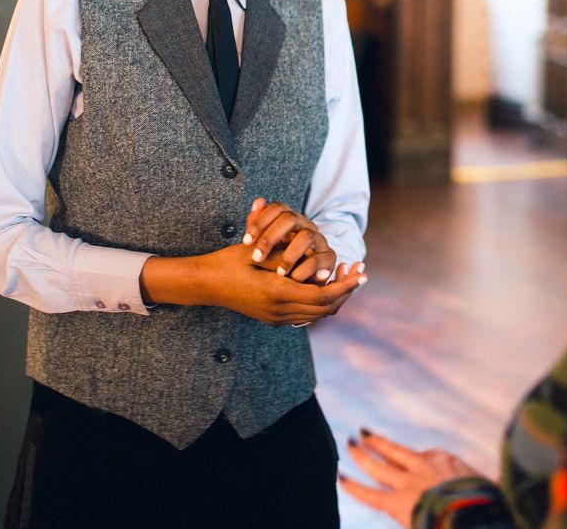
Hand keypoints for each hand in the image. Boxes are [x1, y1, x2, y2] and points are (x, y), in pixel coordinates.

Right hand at [141, 248, 366, 324]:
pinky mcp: (272, 318)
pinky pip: (305, 314)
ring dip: (335, 296)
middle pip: (325, 308)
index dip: (346, 285)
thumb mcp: (259, 251)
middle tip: (360, 272)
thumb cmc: (229, 261)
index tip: (362, 272)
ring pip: (317, 314)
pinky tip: (323, 282)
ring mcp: (275, 318)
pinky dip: (320, 301)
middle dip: (346, 291)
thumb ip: (287, 253)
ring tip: (346, 275)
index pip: (323, 295)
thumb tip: (315, 249)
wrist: (204, 283)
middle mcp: (279, 311)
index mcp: (277, 294)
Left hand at [242, 197, 336, 282]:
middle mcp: (306, 225)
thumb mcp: (266, 243)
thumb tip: (258, 202)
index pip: (277, 208)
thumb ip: (258, 225)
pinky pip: (319, 259)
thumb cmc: (280, 259)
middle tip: (257, 257)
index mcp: (290, 219)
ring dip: (289, 255)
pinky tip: (294, 278)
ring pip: (306, 236)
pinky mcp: (329, 257)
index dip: (260, 222)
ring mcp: (319, 240)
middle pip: (290, 218)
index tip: (245, 242)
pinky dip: (306, 269)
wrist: (303, 278)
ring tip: (278, 272)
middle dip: (270, 238)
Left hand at [339, 429, 482, 524]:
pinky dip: (354, 486)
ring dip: (361, 455)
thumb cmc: (486, 503)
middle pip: (394, 452)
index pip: (424, 457)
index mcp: (445, 460)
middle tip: (362, 433)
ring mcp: (408, 483)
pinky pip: (370, 494)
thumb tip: (506, 475)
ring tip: (348, 444)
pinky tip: (341, 478)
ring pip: (379, 466)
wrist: (472, 515)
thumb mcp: (493, 487)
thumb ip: (495, 481)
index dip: (413, 460)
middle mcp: (423, 466)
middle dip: (377, 442)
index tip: (406, 460)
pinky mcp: (397, 503)